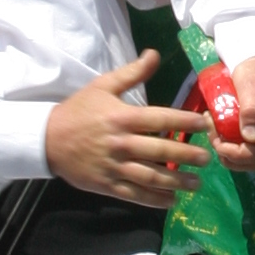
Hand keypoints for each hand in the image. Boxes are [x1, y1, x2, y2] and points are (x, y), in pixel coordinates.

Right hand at [45, 49, 210, 210]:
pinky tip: (172, 200)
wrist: (47, 139)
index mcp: (123, 117)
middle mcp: (122, 144)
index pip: (161, 119)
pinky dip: (155, 200)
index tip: (204, 125)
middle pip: (161, 151)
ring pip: (152, 177)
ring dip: (177, 181)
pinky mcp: (107, 185)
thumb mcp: (102, 86)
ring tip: (196, 182)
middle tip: (207, 158)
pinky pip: (135, 195)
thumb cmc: (78, 111)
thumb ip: (132, 73)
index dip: (185, 122)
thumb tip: (154, 54)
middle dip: (188, 156)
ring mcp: (115, 167)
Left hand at [217, 55, 254, 171]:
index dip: (234, 154)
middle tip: (212, 135)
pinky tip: (222, 133)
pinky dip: (234, 147)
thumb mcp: (252, 87)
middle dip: (230, 155)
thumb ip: (252, 112)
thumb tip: (251, 137)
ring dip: (230, 154)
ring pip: (252, 159)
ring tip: (215, 133)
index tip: (215, 140)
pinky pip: (250, 150)